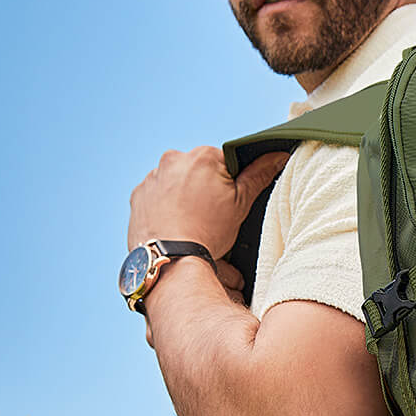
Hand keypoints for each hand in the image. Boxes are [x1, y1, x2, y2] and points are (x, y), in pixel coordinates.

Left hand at [127, 147, 289, 259]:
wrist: (171, 260)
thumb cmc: (207, 232)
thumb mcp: (241, 204)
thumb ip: (259, 175)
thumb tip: (278, 155)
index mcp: (203, 156)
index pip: (224, 161)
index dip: (229, 184)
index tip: (226, 203)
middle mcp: (173, 159)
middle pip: (197, 170)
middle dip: (204, 187)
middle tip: (210, 215)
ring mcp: (152, 177)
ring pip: (176, 181)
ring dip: (183, 195)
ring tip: (190, 222)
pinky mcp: (138, 195)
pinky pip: (156, 195)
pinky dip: (164, 206)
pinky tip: (173, 224)